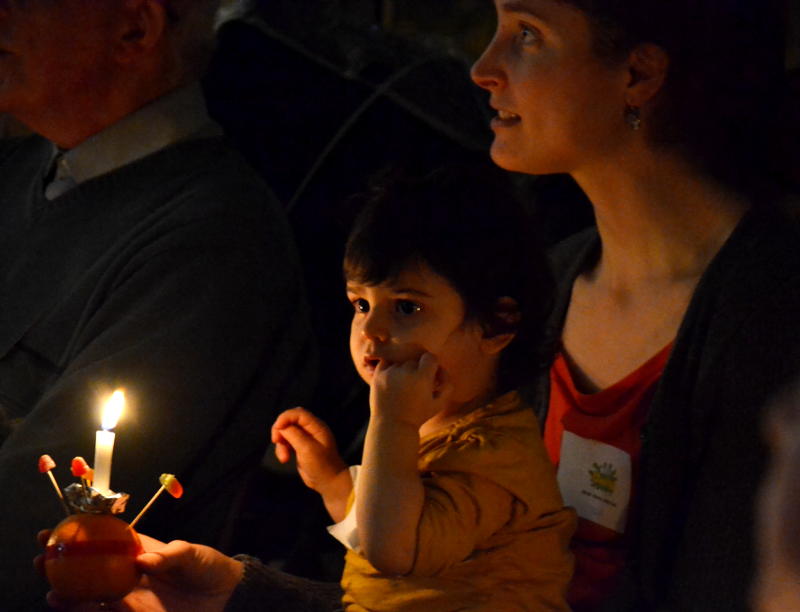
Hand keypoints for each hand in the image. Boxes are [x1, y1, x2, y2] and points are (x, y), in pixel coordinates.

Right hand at [36, 530, 241, 611]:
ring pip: (88, 594)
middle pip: (87, 568)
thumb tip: (143, 560)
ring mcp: (127, 596)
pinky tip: (69, 605)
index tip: (53, 530)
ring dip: (68, 593)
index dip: (79, 533)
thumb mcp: (191, 554)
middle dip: (62, 565)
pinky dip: (84, 611)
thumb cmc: (208, 567)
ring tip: (52, 590)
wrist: (223, 598)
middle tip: (43, 560)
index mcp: (138, 549)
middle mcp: (126, 572)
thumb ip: (170, 555)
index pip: (103, 539)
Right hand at [271, 407, 347, 493]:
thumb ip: (294, 434)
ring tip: (284, 458)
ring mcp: (305, 439)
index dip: (285, 418)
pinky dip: (282, 449)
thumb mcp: (307, 449)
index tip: (277, 429)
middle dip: (281, 429)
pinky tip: (285, 459)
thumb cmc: (321, 465)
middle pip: (290, 420)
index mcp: (316, 426)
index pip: (298, 413)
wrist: (328, 483)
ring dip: (281, 443)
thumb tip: (281, 427)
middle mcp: (311, 429)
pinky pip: (287, 442)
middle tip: (276, 441)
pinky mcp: (300, 448)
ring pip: (286, 432)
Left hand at [370, 352, 452, 428]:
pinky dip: (390, 368)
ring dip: (403, 370)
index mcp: (422, 378)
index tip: (430, 375)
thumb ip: (447, 386)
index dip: (432, 365)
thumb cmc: (418, 416)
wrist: (392, 426)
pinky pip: (386, 362)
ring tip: (403, 385)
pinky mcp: (378, 375)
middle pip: (414, 360)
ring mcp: (390, 373)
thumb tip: (443, 369)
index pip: (430, 357)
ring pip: (400, 361)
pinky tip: (393, 379)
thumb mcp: (439, 404)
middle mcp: (405, 372)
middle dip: (417, 370)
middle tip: (416, 384)